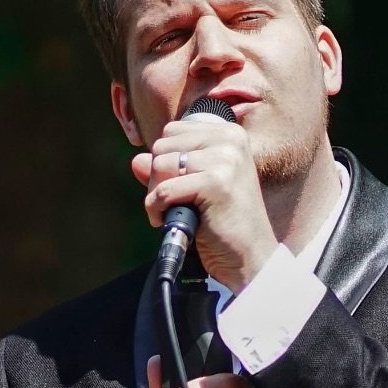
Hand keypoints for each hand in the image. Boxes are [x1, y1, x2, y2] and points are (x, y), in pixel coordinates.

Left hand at [131, 118, 278, 291]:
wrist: (250, 256)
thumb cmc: (225, 222)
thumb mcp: (196, 187)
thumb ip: (167, 169)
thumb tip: (137, 160)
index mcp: (229, 134)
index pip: (171, 131)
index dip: (164, 160)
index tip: (177, 185)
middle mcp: (229, 141)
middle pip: (162, 146)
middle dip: (157, 178)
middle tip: (173, 202)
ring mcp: (225, 161)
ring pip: (159, 166)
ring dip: (156, 195)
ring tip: (174, 212)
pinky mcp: (215, 183)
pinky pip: (163, 191)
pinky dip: (157, 210)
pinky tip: (169, 220)